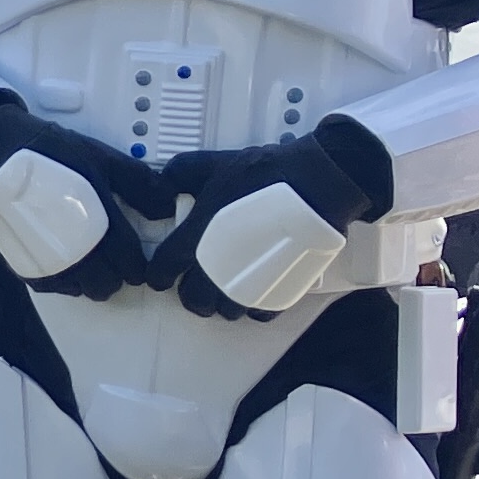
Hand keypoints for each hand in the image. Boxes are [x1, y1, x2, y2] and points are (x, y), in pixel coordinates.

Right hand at [0, 92, 166, 298]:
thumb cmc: (46, 152)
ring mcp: (47, 257)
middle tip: (116, 262)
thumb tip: (167, 205)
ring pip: (81, 289)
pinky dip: (65, 283)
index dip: (139, 263)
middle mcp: (74, 247)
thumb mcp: (101, 158)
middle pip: (107, 282)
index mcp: (98, 222)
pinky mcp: (23, 260)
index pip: (130, 261)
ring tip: (94, 266)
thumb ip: (138, 184)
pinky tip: (68, 269)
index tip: (138, 258)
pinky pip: (52, 287)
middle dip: (117, 275)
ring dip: (92, 281)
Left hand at [150, 124, 386, 317]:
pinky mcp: (282, 289)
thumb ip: (182, 172)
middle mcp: (220, 267)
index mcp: (198, 239)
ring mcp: (252, 282)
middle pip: (194, 299)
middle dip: (192, 295)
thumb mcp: (216, 164)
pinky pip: (260, 313)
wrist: (319, 182)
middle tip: (198, 285)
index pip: (165, 269)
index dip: (159, 275)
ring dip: (224, 303)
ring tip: (229, 289)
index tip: (161, 277)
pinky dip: (256, 308)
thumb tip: (162, 182)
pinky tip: (256, 294)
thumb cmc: (268, 173)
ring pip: (226, 310)